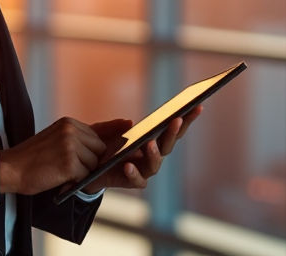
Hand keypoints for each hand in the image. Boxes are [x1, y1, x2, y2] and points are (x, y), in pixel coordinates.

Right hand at [0, 117, 105, 194]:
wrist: (11, 168)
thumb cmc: (33, 158)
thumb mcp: (56, 138)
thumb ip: (79, 137)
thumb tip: (111, 138)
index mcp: (68, 123)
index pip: (99, 133)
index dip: (98, 148)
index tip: (108, 147)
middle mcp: (70, 130)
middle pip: (100, 149)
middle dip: (91, 161)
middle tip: (70, 167)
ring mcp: (70, 146)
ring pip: (95, 164)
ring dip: (82, 172)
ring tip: (61, 171)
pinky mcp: (69, 163)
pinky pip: (85, 176)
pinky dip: (75, 181)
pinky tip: (60, 178)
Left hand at [83, 105, 202, 191]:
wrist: (89, 171)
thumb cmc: (101, 149)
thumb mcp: (103, 133)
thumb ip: (114, 127)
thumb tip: (130, 122)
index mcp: (151, 139)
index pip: (171, 129)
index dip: (186, 118)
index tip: (197, 105)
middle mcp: (151, 155)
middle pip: (168, 144)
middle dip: (173, 131)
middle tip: (176, 119)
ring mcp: (143, 170)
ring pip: (155, 164)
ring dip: (155, 153)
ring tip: (150, 143)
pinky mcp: (132, 181)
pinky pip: (137, 180)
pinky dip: (133, 173)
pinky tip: (128, 165)